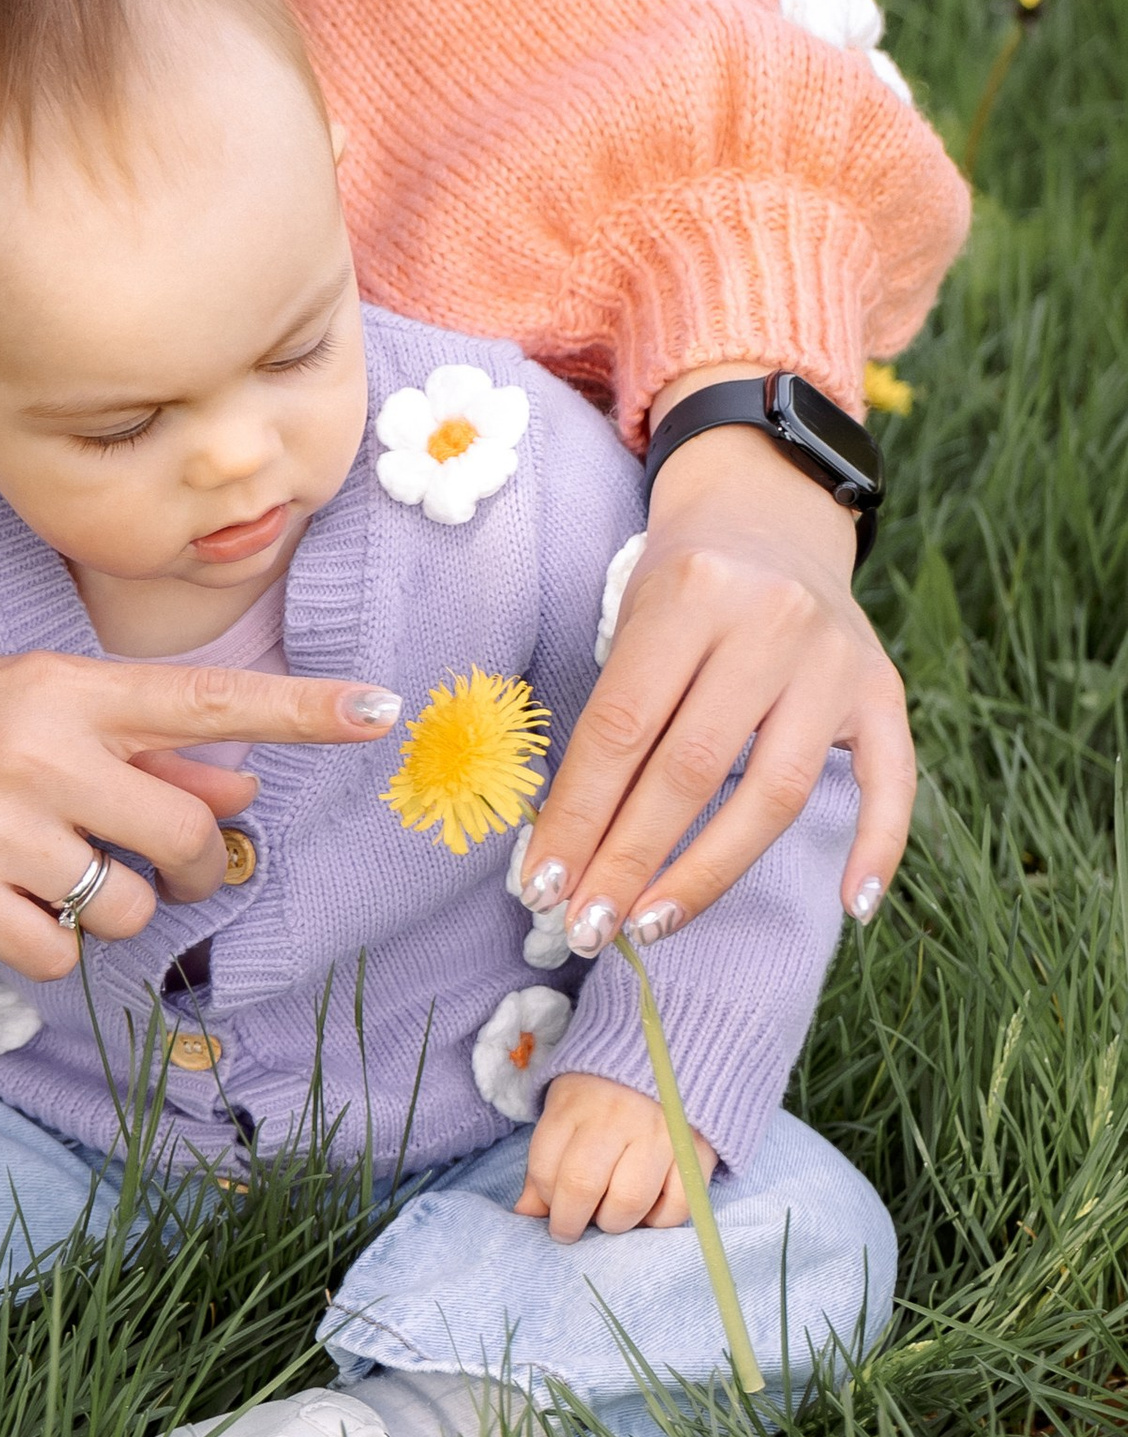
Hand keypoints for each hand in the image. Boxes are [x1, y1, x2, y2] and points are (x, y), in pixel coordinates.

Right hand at [0, 637, 398, 980]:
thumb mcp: (23, 706)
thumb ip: (134, 746)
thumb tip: (239, 788)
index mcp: (64, 685)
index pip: (206, 697)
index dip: (302, 710)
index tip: (382, 711)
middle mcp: (41, 747)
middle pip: (184, 836)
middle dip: (184, 865)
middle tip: (141, 859)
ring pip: (127, 906)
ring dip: (106, 910)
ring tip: (41, 873)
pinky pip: (58, 953)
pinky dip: (43, 947)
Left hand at [517, 1072, 716, 1239]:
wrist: (668, 1052)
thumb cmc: (604, 1090)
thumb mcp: (565, 1110)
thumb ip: (546, 1162)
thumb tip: (525, 1214)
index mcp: (575, 1103)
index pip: (546, 1167)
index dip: (545, 1201)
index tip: (552, 1210)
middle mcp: (616, 1117)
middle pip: (583, 1186)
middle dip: (571, 1222)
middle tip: (573, 1229)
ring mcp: (660, 1133)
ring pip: (629, 1201)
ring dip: (614, 1223)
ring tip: (611, 1216)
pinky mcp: (698, 1149)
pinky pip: (677, 1206)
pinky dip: (659, 1221)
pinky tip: (648, 1211)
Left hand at [526, 394, 915, 954]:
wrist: (770, 510)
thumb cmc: (684, 581)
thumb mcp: (634, 615)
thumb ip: (613, 716)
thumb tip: (564, 845)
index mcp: (692, 593)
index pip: (621, 728)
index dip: (577, 815)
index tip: (540, 885)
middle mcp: (771, 623)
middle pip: (691, 768)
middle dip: (629, 859)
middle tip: (585, 926)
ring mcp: (835, 660)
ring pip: (777, 792)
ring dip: (709, 872)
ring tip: (651, 925)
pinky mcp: (885, 689)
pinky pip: (894, 780)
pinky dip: (879, 848)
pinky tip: (852, 909)